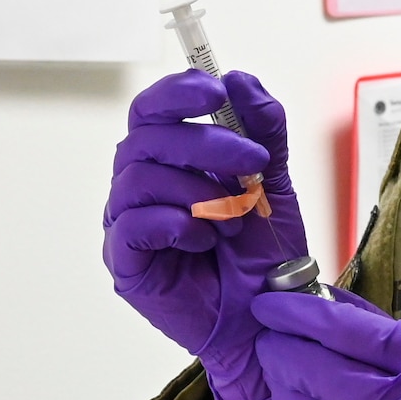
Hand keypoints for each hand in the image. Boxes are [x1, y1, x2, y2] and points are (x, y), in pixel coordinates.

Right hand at [103, 69, 307, 399]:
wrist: (269, 319)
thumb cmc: (263, 256)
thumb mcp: (274, 183)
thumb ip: (263, 131)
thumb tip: (240, 79)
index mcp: (168, 161)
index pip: (153, 111)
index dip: (177, 93)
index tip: (214, 91)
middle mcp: (140, 187)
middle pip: (146, 138)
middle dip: (204, 142)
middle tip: (251, 162)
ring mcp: (128, 225)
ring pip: (139, 178)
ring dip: (196, 189)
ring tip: (234, 215)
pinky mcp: (126, 264)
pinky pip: (132, 226)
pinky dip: (176, 223)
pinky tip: (206, 239)